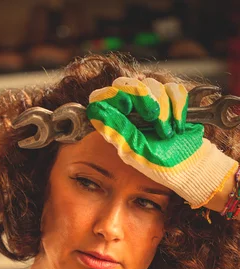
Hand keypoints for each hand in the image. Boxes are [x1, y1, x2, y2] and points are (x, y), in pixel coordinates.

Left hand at [86, 77, 237, 208]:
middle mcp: (132, 110)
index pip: (102, 97)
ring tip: (167, 132)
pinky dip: (178, 106)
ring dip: (163, 108)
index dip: (110, 95)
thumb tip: (96, 112)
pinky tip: (178, 125)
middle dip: (142, 97)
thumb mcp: (136, 151)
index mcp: (118, 123)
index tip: (125, 105)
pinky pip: (173, 88)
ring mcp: (152, 103)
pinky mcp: (172, 100)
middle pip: (126, 83)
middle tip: (153, 118)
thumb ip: (117, 130)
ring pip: (151, 83)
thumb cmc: (160, 165)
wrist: (190, 167)